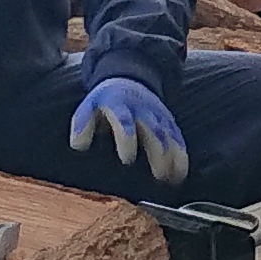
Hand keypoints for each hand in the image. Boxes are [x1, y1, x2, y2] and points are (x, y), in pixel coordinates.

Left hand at [67, 75, 188, 187]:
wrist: (129, 79)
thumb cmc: (105, 102)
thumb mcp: (89, 107)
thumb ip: (82, 125)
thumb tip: (79, 145)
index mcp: (120, 105)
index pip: (125, 120)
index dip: (128, 138)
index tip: (128, 159)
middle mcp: (143, 109)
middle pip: (154, 129)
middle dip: (158, 151)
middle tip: (157, 175)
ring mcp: (158, 115)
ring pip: (170, 135)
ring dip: (173, 156)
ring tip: (171, 179)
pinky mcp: (169, 122)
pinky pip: (178, 138)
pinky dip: (181, 156)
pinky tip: (179, 176)